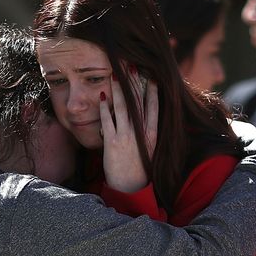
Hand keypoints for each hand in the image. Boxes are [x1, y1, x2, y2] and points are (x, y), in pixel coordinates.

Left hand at [101, 72, 157, 193]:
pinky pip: (108, 121)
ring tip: (115, 74)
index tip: (151, 76)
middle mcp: (140, 134)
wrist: (131, 189)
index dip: (152, 91)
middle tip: (132, 66)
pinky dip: (105, 108)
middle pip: (138, 103)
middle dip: (135, 83)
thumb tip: (145, 118)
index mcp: (152, 135)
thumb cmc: (140, 169)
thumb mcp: (150, 150)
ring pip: (123, 108)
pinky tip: (102, 96)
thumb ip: (148, 133)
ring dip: (119, 90)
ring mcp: (126, 138)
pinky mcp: (112, 143)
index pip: (154, 108)